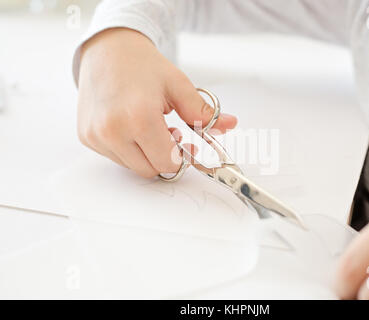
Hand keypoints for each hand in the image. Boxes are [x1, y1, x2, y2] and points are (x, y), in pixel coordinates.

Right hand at [77, 28, 236, 177]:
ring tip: (150, 126)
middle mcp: (112, 130)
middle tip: (171, 133)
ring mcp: (95, 135)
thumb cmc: (143, 65)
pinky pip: (116, 157)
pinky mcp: (86, 136)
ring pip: (132, 166)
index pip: (167, 163)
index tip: (188, 146)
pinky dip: (128, 149)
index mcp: (139, 117)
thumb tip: (230, 124)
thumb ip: (204, 112)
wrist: (107, 49)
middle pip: (150, 170)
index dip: (182, 158)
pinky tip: (131, 126)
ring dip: (146, 154)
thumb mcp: (178, 85)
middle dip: (165, 157)